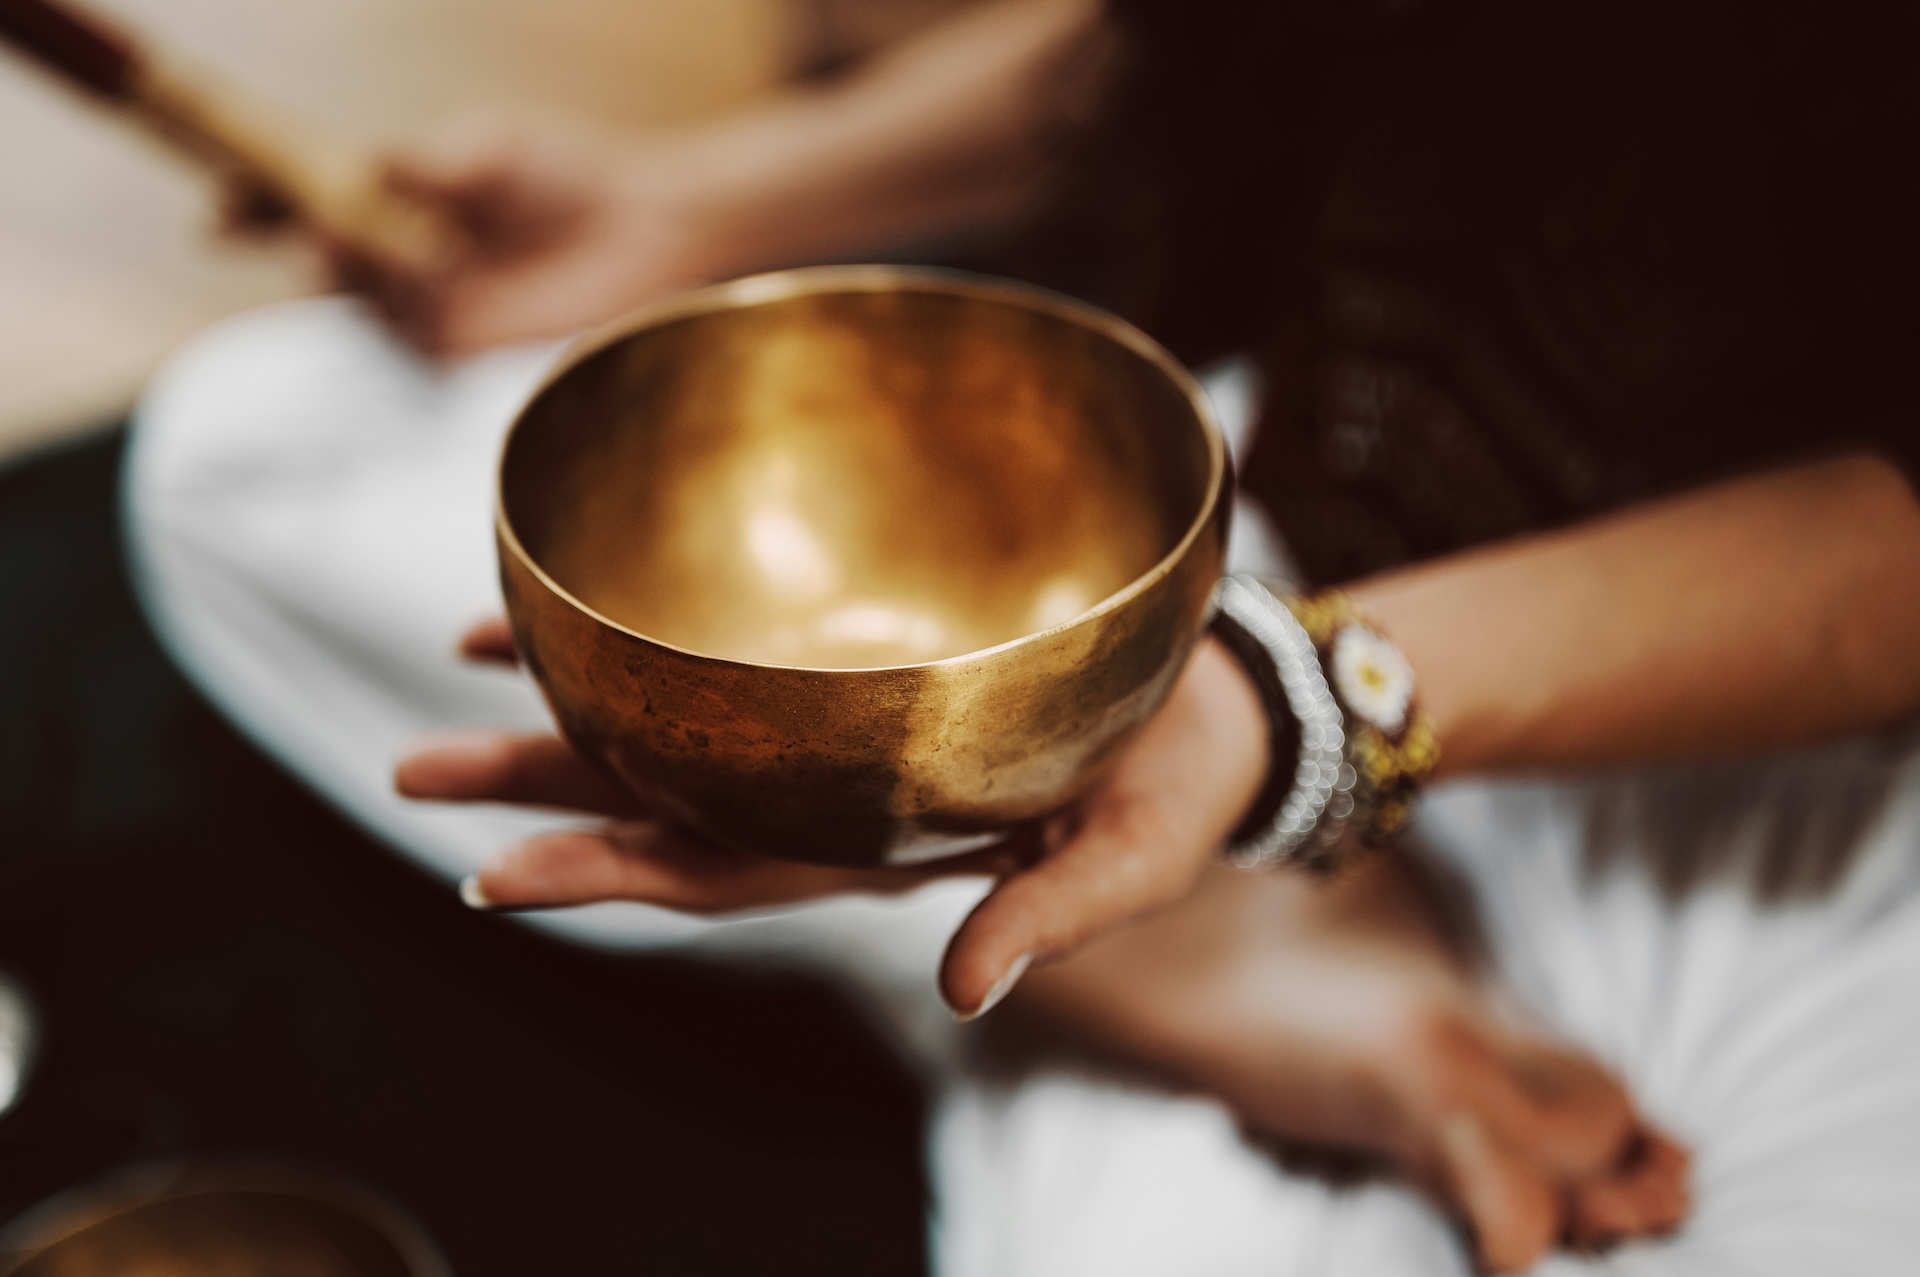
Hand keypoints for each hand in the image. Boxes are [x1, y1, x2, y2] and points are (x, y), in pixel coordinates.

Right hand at [296, 112, 747, 355]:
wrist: (641, 233)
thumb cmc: (565, 181)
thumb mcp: (484, 153)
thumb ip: (418, 166)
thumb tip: (358, 166)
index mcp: (389, 201)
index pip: (300, 203)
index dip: (251, 207)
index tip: (217, 213)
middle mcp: (395, 262)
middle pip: (321, 260)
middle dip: (308, 243)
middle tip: (317, 228)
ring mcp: (423, 312)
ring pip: (362, 302)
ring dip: (364, 276)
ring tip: (397, 246)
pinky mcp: (459, 357)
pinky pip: (407, 346)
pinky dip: (406, 318)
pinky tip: (429, 283)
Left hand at [398, 618, 1269, 1016]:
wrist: (1221, 707)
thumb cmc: (1182, 788)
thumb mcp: (1131, 866)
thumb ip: (1045, 921)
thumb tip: (961, 998)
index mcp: (885, 853)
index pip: (721, 875)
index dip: (607, 876)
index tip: (488, 876)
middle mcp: (838, 798)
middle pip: (666, 802)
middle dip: (541, 789)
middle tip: (413, 770)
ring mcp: (847, 731)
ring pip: (685, 722)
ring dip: (572, 703)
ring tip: (458, 660)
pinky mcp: (875, 664)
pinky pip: (744, 645)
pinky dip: (661, 625)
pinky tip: (590, 596)